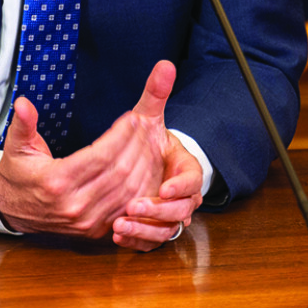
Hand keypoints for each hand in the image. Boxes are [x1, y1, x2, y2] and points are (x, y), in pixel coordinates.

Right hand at [0, 95, 162, 239]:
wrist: (12, 210)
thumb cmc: (18, 176)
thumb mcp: (16, 147)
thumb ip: (23, 124)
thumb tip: (23, 103)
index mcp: (56, 182)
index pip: (100, 155)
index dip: (121, 134)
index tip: (132, 117)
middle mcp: (74, 205)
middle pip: (119, 172)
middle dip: (137, 145)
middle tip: (145, 125)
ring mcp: (86, 221)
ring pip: (128, 191)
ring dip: (144, 166)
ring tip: (148, 142)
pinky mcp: (94, 230)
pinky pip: (126, 207)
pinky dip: (140, 188)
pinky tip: (146, 168)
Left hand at [111, 61, 202, 251]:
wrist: (144, 164)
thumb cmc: (145, 139)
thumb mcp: (148, 116)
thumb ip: (156, 93)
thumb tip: (164, 65)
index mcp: (184, 168)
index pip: (191, 180)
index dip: (180, 185)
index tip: (163, 187)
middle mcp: (179, 195)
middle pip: (179, 212)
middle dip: (157, 211)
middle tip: (132, 206)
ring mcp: (165, 215)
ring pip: (165, 232)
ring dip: (144, 230)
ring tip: (119, 224)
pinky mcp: (151, 230)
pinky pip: (150, 243)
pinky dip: (136, 241)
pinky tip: (116, 235)